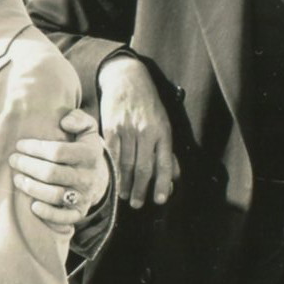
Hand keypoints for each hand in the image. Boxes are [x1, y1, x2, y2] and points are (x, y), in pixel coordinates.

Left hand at [15, 104, 112, 234]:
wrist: (99, 177)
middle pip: (52, 173)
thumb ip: (79, 119)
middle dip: (28, 166)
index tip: (20, 145)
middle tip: (13, 160)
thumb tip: (65, 121)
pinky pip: (64, 217)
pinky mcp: (79, 212)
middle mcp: (87, 176)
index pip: (57, 151)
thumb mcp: (87, 129)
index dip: (35, 148)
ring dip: (32, 188)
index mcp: (89, 154)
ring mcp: (83, 196)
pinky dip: (47, 213)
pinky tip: (33, 206)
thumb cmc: (83, 148)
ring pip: (54, 195)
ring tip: (17, 179)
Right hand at [95, 55, 178, 207]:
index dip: (162, 183)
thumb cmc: (148, 104)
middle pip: (143, 167)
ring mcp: (127, 130)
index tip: (160, 200)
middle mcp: (146, 132)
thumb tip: (173, 175)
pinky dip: (111, 169)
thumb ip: (167, 150)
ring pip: (126, 164)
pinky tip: (112, 180)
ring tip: (124, 196)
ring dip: (125, 183)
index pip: (164, 163)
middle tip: (137, 204)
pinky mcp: (110, 128)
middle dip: (140, 189)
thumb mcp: (164, 123)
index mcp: (163, 132)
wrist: (127, 79)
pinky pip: (111, 154)